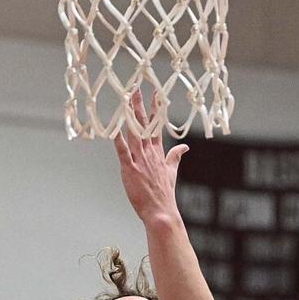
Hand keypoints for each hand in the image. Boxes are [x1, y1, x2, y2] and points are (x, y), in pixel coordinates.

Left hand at [113, 90, 188, 224]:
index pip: (156, 126)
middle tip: (136, 88)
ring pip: (133, 133)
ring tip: (125, 100)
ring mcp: (139, 160)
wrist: (161, 211)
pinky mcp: (129, 169)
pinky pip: (123, 151)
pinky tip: (114, 128)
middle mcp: (149, 153)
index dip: (156, 108)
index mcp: (158, 153)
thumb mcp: (171, 172)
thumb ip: (175, 157)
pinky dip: (118, 140)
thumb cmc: (164, 194)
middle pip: (144, 125)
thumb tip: (184, 146)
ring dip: (129, 116)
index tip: (155, 93)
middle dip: (140, 105)